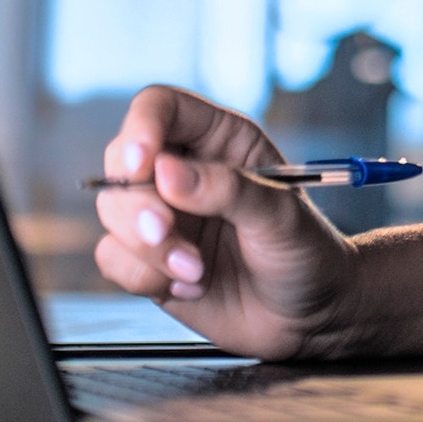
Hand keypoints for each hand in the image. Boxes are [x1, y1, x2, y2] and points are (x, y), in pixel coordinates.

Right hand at [92, 86, 364, 360]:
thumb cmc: (308, 253)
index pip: (162, 107)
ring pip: (113, 212)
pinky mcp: (149, 257)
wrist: (309, 314)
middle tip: (165, 231)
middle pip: (123, 161)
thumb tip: (166, 172)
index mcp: (223, 140)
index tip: (142, 165)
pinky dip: (145, 277)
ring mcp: (165, 214)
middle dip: (138, 203)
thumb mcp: (281, 217)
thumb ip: (229, 190)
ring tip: (197, 270)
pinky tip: (192, 285)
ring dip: (148, 247)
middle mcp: (186, 171)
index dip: (142, 127)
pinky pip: (113, 258)